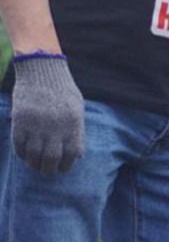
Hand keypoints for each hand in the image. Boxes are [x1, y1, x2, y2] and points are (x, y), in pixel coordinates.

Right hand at [10, 53, 83, 174]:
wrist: (41, 70)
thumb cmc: (62, 90)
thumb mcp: (77, 108)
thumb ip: (77, 131)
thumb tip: (77, 154)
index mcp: (73, 124)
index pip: (71, 154)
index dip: (67, 164)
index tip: (63, 168)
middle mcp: (55, 127)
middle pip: (52, 158)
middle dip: (50, 169)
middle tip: (48, 171)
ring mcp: (36, 124)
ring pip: (33, 155)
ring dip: (34, 164)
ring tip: (36, 165)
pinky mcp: (20, 121)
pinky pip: (19, 144)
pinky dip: (21, 153)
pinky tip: (24, 154)